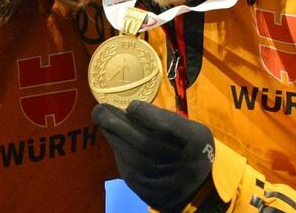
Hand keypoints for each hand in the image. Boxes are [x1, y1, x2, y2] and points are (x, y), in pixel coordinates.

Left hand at [93, 101, 214, 211]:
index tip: (132, 106)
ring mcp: (162, 180)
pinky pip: (128, 168)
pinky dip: (119, 152)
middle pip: (144, 143)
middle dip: (118, 124)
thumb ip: (166, 120)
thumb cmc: (189, 148)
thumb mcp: (190, 129)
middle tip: (100, 110)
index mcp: (194, 143)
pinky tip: (113, 138)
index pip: (167, 128)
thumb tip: (131, 110)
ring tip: (103, 120)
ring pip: (132, 157)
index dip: (147, 115)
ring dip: (113, 136)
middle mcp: (179, 164)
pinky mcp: (147, 190)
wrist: (196, 187)